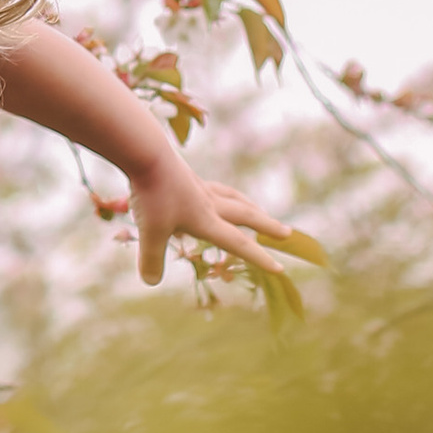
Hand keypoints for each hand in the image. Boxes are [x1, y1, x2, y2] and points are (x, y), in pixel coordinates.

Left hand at [124, 150, 314, 292]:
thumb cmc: (152, 192)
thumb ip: (152, 259)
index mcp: (206, 219)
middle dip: (266, 226)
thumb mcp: (151, 231)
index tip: (279, 268)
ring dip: (249, 206)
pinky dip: (220, 193)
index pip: (238, 243)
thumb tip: (151, 282)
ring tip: (259, 211)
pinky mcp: (186, 174)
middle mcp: (208, 202)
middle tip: (287, 233)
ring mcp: (198, 186)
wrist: (145, 150)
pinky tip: (212, 194)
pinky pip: (211, 187)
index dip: (259, 257)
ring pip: (232, 197)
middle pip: (245, 215)